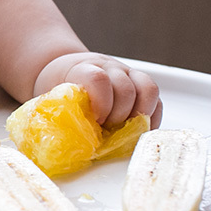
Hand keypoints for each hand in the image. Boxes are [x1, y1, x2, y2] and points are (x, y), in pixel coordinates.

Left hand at [34, 52, 161, 128]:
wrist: (67, 70)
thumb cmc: (60, 88)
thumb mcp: (53, 98)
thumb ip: (61, 115)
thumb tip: (64, 143)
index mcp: (83, 68)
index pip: (98, 79)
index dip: (100, 104)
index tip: (94, 121)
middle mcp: (110, 67)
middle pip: (126, 89)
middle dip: (118, 116)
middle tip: (105, 131)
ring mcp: (128, 73)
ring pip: (148, 91)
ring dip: (138, 117)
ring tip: (122, 131)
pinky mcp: (141, 84)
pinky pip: (157, 100)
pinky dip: (151, 118)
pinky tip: (136, 131)